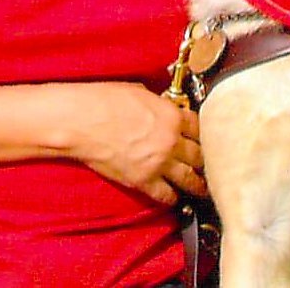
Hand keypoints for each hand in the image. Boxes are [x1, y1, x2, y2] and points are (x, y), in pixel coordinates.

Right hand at [62, 83, 206, 203]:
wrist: (81, 121)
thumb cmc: (103, 101)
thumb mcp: (139, 92)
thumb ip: (158, 104)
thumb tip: (161, 108)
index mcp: (172, 116)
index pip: (201, 128)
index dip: (204, 134)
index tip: (204, 140)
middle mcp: (171, 141)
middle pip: (201, 156)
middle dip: (204, 161)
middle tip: (208, 165)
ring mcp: (159, 164)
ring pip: (190, 180)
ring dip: (197, 185)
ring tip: (202, 188)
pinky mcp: (143, 181)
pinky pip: (167, 196)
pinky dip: (172, 198)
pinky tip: (174, 197)